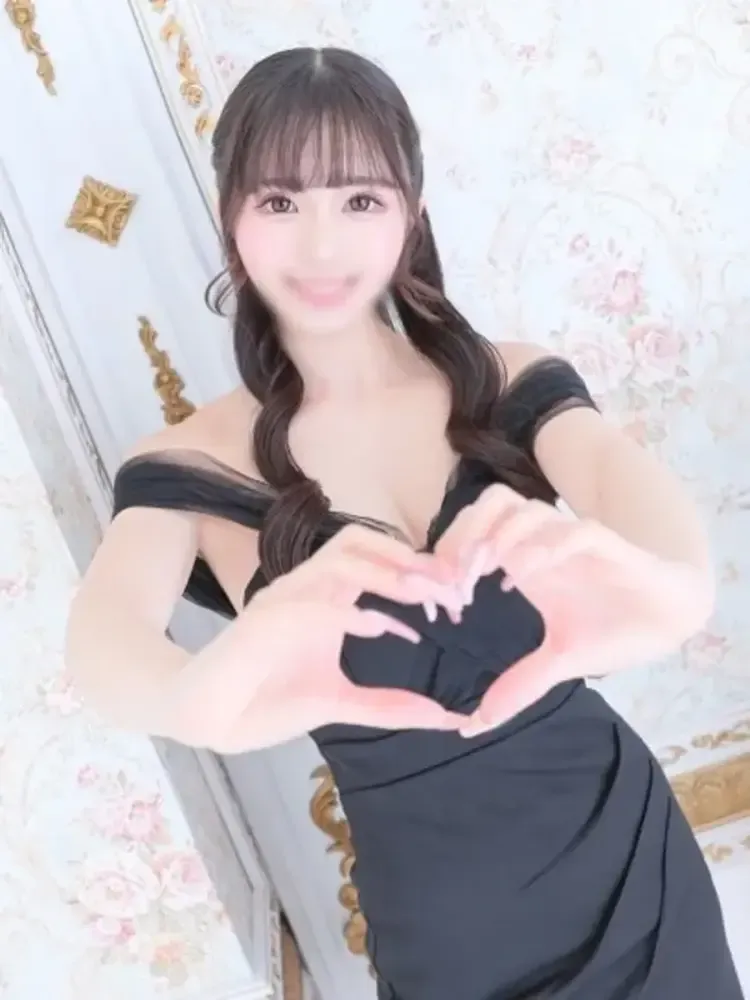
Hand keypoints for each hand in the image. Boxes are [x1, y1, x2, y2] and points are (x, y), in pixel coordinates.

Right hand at [191, 525, 466, 751]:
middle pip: (359, 541)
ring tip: (424, 598)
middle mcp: (305, 589)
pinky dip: (347, 613)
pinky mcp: (261, 624)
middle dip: (407, 558)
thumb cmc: (265, 702)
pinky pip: (309, 605)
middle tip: (450, 587)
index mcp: (324, 598)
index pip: (375, 560)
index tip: (458, 597)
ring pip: (338, 560)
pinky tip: (379, 629)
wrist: (207, 720)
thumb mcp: (339, 702)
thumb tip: (446, 718)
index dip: (418, 570)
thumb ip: (389, 706)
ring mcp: (282, 600)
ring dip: (386, 574)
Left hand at [435, 484, 712, 737]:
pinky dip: (546, 546)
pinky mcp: (608, 546)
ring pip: (526, 508)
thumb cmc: (612, 630)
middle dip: (462, 534)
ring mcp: (572, 540)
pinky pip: (574, 530)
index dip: (448, 552)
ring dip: (497, 535)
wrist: (669, 619)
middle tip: (449, 577)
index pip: (474, 531)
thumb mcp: (558, 661)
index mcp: (524, 562)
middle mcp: (543, 544)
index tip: (434, 592)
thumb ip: (518, 686)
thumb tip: (474, 726)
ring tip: (480, 572)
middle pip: (490, 505)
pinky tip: (525, 574)